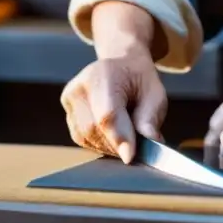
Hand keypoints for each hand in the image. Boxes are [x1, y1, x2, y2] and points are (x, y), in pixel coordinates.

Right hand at [61, 46, 166, 164]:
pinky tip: (112, 133)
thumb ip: (150, 118)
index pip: (107, 114)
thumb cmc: (140, 80)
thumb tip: (150, 142)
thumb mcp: (155, 94)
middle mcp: (80, 86)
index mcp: (104, 75)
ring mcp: (70, 99)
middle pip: (93, 129)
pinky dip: (99, 142)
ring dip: (108, 145)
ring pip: (86, 137)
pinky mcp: (67, 112)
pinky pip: (81, 138)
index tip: (130, 157)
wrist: (122, 66)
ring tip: (126, 135)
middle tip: (136, 146)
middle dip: (116, 144)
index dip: (118, 138)